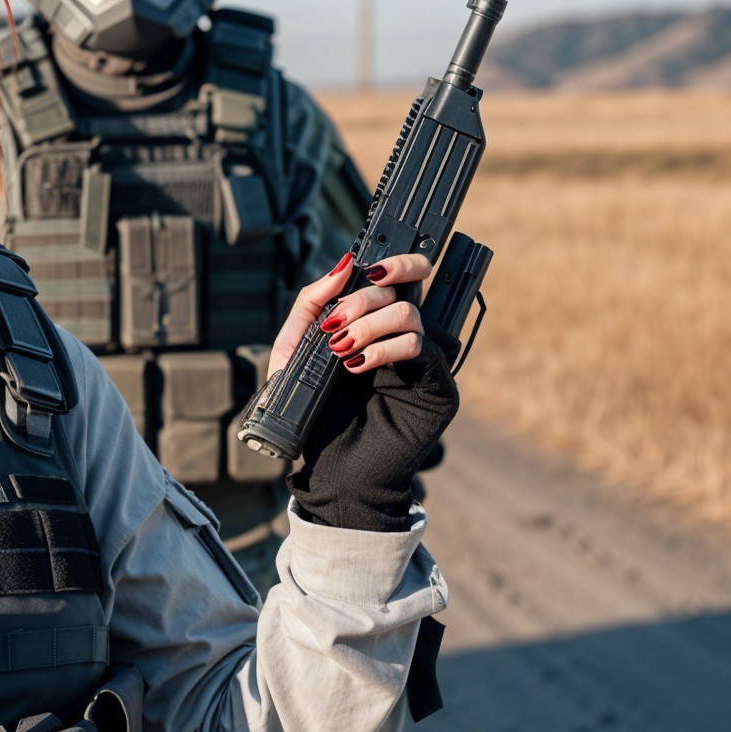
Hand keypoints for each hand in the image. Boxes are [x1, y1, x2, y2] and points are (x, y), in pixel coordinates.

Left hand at [274, 252, 460, 532]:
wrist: (330, 470)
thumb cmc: (315, 414)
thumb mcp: (293, 352)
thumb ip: (311, 303)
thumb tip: (343, 263)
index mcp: (378, 321)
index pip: (404, 274)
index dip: (392, 260)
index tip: (364, 269)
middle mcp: (406, 335)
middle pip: (415, 280)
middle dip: (369, 292)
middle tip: (338, 318)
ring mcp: (424, 361)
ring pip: (411, 313)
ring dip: (368, 324)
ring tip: (340, 349)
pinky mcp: (437, 388)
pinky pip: (420, 348)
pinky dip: (383, 349)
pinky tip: (355, 365)